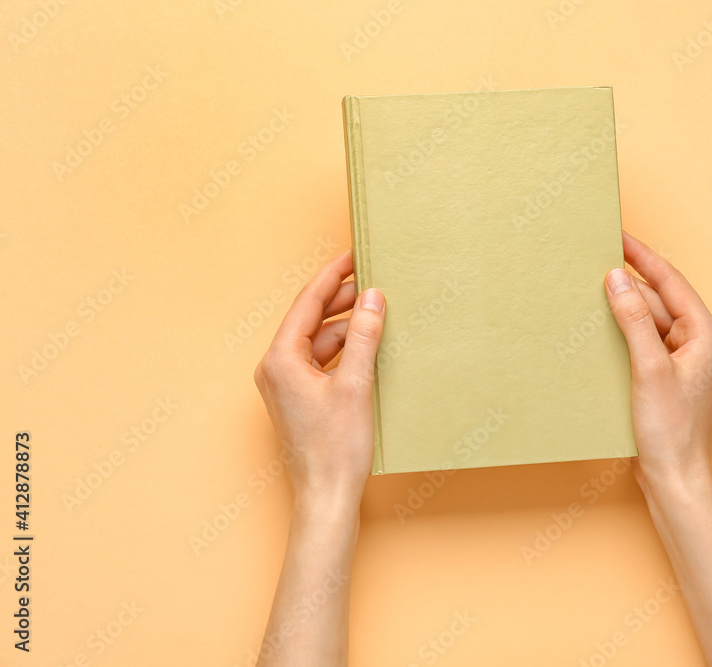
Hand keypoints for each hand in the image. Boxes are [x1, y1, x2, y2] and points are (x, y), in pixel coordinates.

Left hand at [254, 250, 385, 515]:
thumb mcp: (356, 385)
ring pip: (319, 342)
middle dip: (343, 301)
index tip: (353, 256)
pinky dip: (346, 352)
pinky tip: (371, 347)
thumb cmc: (335, 450)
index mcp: (280, 360)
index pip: (307, 303)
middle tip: (375, 281)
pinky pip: (323, 363)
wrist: (327, 498)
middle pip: (312, 321)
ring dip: (348, 328)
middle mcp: (277, 369)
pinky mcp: (301, 400)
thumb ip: (364, 337)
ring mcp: (288, 386)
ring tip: (380, 314)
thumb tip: (372, 298)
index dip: (332, 276)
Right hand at [604, 232, 711, 501]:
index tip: (618, 236)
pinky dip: (620, 333)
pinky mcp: (662, 377)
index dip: (642, 256)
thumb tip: (617, 279)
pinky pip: (640, 343)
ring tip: (588, 288)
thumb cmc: (672, 432)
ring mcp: (679, 361)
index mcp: (704, 334)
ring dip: (621, 307)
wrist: (674, 480)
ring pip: (646, 321)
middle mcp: (696, 342)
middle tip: (593, 259)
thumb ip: (634, 320)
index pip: (670, 281)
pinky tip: (596, 328)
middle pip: (657, 299)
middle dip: (627, 281)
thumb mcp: (649, 368)